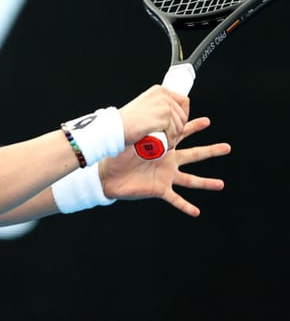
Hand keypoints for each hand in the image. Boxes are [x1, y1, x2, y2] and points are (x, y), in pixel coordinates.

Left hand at [99, 116, 230, 216]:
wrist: (106, 175)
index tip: (207, 120)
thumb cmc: (117, 156)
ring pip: (190, 180)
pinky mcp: (159, 190)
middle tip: (228, 147)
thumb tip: (155, 123)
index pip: (181, 135)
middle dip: (211, 151)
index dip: (194, 127)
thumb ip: (146, 134)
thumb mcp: (134, 141)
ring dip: (206, 183)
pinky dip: (186, 206)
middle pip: (194, 155)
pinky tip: (196, 212)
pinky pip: (175, 200)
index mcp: (162, 148)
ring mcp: (165, 176)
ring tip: (221, 184)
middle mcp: (168, 162)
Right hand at [119, 85, 189, 147]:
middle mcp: (163, 95)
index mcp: (159, 90)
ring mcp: (164, 106)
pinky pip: (173, 133)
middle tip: (169, 137)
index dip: (183, 115)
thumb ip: (157, 106)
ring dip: (174, 137)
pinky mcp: (164, 118)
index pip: (183, 101)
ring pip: (179, 125)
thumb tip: (170, 113)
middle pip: (183, 115)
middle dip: (178, 129)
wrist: (115, 128)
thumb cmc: (125, 121)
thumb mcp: (143, 107)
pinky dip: (170, 141)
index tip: (178, 124)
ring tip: (165, 142)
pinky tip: (163, 144)